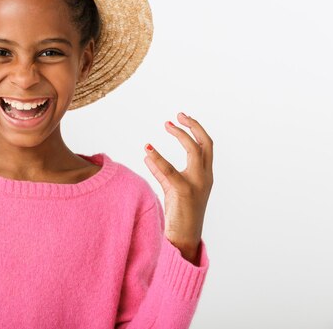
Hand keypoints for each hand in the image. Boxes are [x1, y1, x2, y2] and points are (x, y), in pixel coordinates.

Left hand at [143, 112, 213, 263]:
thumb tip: (147, 155)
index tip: (180, 119)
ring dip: (181, 135)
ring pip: (195, 151)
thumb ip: (161, 171)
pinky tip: (147, 149)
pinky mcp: (184, 192)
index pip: (205, 147)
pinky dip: (158, 158)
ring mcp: (197, 184)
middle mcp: (205, 178)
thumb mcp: (170, 188)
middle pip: (206, 144)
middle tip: (178, 115)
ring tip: (167, 124)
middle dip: (194, 126)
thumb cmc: (178, 214)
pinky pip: (171, 171)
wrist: (184, 239)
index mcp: (204, 176)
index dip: (195, 130)